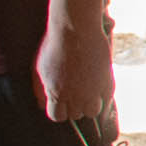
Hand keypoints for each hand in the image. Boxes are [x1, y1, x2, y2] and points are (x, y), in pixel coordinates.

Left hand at [34, 5, 113, 124]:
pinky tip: (98, 88)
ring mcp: (93, 91)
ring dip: (89, 104)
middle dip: (74, 105)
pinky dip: (103, 97)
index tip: (61, 100)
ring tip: (87, 90)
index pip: (57, 116)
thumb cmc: (54, 46)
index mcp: (56, 94)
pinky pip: (107, 100)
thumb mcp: (38, 69)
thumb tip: (41, 105)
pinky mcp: (107, 82)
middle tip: (74, 91)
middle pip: (76, 114)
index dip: (59, 109)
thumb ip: (39, 90)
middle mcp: (75, 96)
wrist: (76, 29)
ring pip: (92, 111)